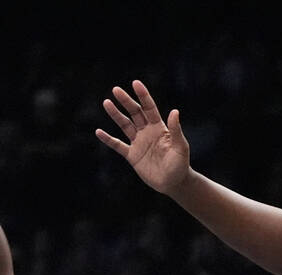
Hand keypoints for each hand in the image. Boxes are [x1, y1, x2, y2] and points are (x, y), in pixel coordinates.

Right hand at [96, 81, 191, 195]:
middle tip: (116, 90)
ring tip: (106, 102)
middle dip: (126, 101)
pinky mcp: (132, 155)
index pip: (149, 108)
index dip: (143, 96)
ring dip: (116, 114)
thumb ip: (176, 130)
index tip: (135, 83)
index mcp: (159, 128)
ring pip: (125, 125)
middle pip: (135, 113)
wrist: (174, 183)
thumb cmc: (181, 165)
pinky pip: (118, 145)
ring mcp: (138, 143)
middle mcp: (147, 132)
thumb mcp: (180, 147)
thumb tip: (175, 111)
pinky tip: (98, 132)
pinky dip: (108, 139)